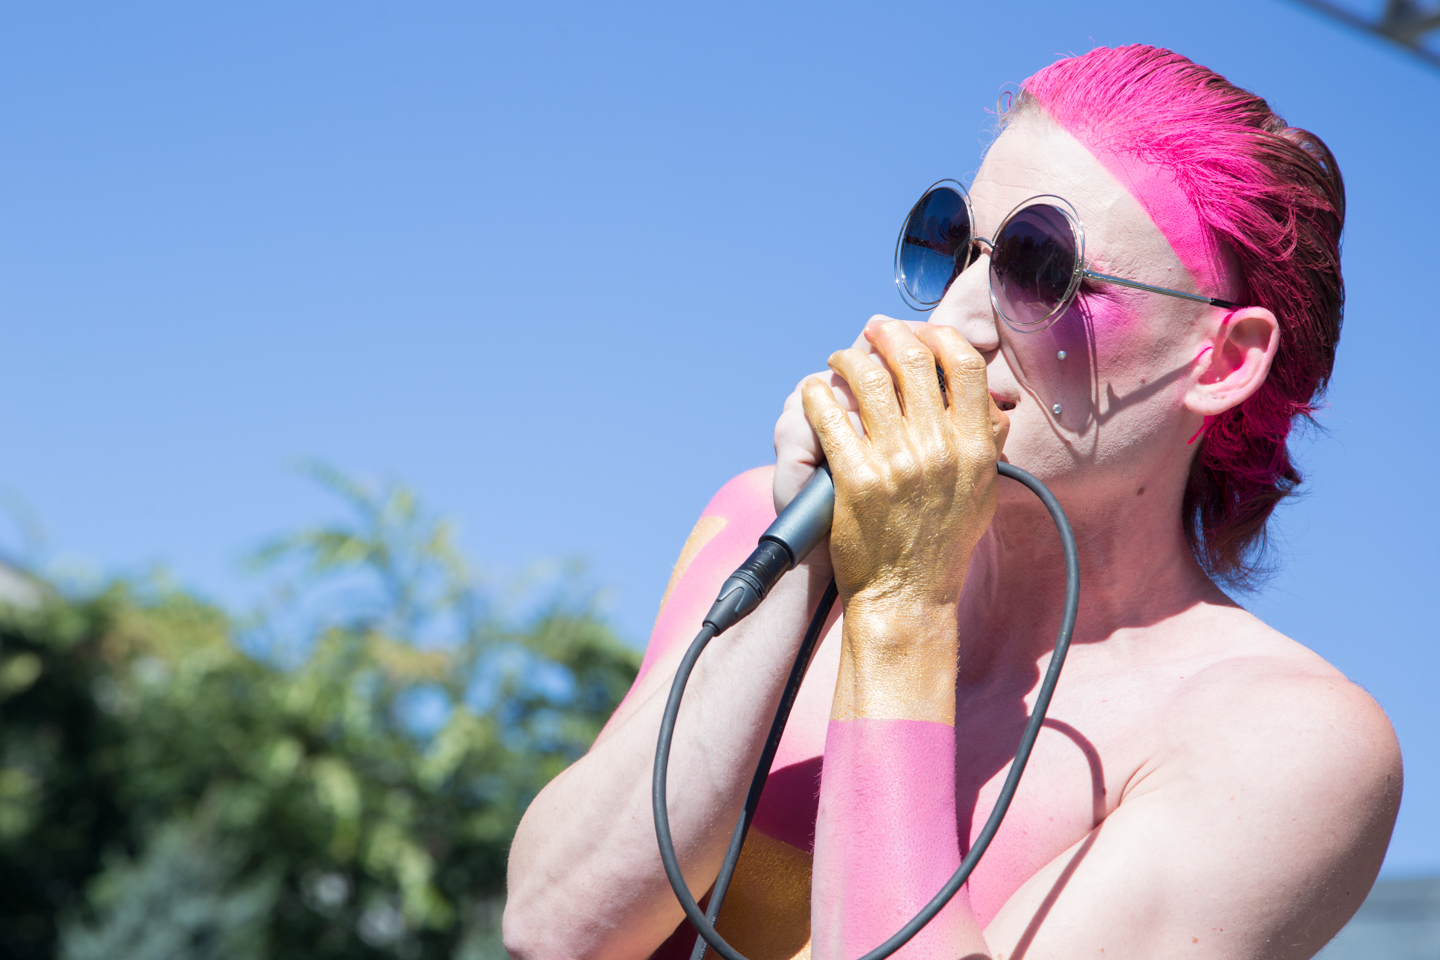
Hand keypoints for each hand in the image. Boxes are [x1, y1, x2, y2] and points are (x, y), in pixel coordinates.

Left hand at [801, 318, 1008, 611]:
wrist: (907, 595)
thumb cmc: (942, 543)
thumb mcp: (981, 492)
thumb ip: (986, 444)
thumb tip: (990, 404)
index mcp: (974, 447)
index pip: (964, 365)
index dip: (939, 336)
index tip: (921, 332)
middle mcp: (938, 449)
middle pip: (912, 360)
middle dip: (888, 335)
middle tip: (872, 332)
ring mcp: (896, 462)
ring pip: (867, 380)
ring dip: (848, 358)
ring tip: (840, 359)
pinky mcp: (855, 478)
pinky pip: (831, 416)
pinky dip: (818, 395)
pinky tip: (814, 391)